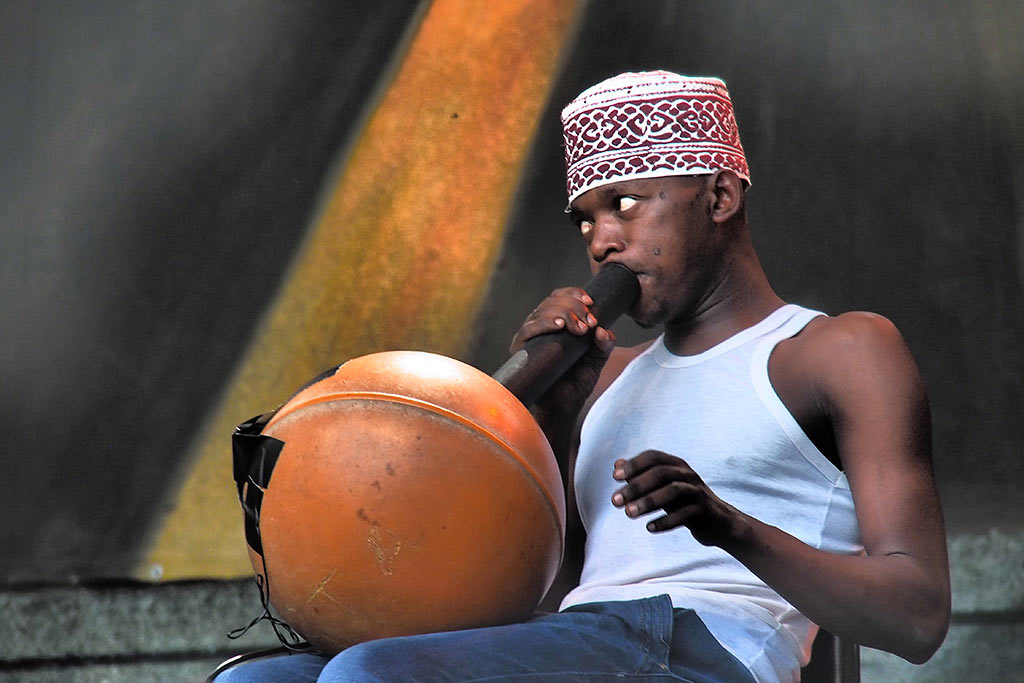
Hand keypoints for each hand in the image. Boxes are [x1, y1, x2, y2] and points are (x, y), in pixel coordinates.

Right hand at [509, 287, 614, 413]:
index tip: (591, 302)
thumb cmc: (577, 382)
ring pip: (541, 311)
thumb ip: (604, 344)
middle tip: (589, 323)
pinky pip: (528, 329)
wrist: (564, 406)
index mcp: (556, 323)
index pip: (560, 297)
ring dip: (563, 314)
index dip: (574, 294)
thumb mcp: (597, 359)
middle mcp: (540, 326)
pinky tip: (559, 327)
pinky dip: (544, 324)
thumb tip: (604, 331)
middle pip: (551, 301)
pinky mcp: (521, 349)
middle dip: (573, 307)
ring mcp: (529, 337)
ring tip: (579, 328)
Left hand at [611, 450, 742, 545]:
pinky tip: (649, 528)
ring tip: (628, 514)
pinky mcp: (704, 510)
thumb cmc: (684, 502)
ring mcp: (697, 491)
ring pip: (672, 491)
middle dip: (636, 486)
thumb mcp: (662, 487)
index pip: (653, 457)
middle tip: (615, 501)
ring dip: (648, 502)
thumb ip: (641, 476)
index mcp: (676, 464)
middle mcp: (688, 474)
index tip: (615, 476)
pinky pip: (684, 514)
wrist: (718, 522)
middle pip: (660, 473)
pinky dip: (665, 521)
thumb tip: (616, 464)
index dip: (634, 465)